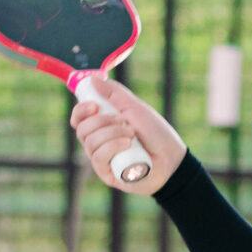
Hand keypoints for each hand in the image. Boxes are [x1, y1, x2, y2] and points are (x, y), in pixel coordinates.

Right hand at [69, 74, 188, 194]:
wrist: (172, 158)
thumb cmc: (156, 133)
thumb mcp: (135, 107)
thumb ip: (114, 93)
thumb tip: (93, 78)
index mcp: (102, 125)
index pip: (79, 118)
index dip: (81, 110)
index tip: (94, 105)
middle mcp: (98, 142)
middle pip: (81, 129)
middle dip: (102, 121)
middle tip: (124, 121)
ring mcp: (101, 158)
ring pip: (90, 142)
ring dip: (112, 133)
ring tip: (132, 135)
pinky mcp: (106, 173)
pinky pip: (98, 157)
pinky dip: (112, 147)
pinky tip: (128, 146)